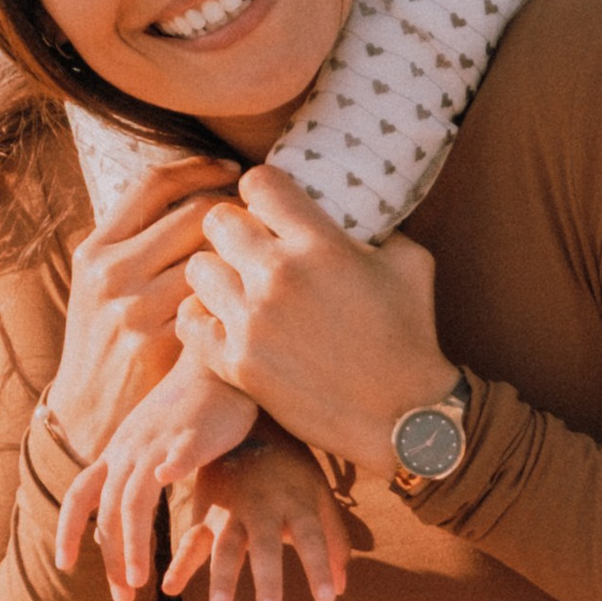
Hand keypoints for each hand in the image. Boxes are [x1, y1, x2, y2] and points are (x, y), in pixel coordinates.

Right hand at [43, 160, 240, 464]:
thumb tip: (192, 190)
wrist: (87, 418)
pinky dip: (240, 294)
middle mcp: (111, 274)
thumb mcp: (100, 286)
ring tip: (262, 257)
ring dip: (245, 253)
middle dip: (236, 211)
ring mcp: (136, 311)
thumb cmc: (107, 343)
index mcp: (95, 250)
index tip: (232, 169)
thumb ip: (136, 242)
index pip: (155, 184)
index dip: (200, 167)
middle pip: (195, 214)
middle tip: (260, 219)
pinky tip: (254, 299)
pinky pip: (218, 303)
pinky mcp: (162, 346)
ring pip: (215, 257)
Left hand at [55, 346, 258, 600]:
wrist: (214, 367)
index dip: (69, 530)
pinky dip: (172, 465)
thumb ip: (137, 481)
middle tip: (123, 598)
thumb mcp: (152, 449)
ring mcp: (159, 442)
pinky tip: (170, 478)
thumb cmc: (190, 414)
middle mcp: (130, 450)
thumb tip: (119, 518)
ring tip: (139, 581)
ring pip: (136, 497)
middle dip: (110, 558)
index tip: (65, 565)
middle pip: (107, 511)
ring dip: (133, 542)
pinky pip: (181, 451)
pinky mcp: (193, 434)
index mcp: (119, 454)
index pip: (80, 495)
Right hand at [166, 429, 354, 600]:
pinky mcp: (205, 511)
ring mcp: (231, 509)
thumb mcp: (317, 495)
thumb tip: (342, 589)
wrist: (244, 423)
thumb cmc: (290, 469)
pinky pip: (191, 539)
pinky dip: (179, 564)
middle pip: (266, 546)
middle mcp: (263, 506)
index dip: (319, 566)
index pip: (312, 537)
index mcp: (296, 501)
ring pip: (225, 546)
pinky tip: (169, 588)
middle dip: (268, 581)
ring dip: (221, 579)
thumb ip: (333, 540)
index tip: (328, 599)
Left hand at [179, 167, 454, 468]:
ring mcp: (252, 322)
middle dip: (234, 227)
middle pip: (217, 220)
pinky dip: (202, 318)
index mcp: (319, 244)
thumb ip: (378, 227)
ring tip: (235, 285)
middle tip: (249, 246)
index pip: (259, 183)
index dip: (263, 190)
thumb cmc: (411, 335)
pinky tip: (224, 320)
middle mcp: (277, 276)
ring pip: (197, 269)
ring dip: (216, 272)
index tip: (270, 205)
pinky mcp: (237, 364)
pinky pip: (190, 322)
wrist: (404, 416)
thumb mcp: (410, 262)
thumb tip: (356, 208)